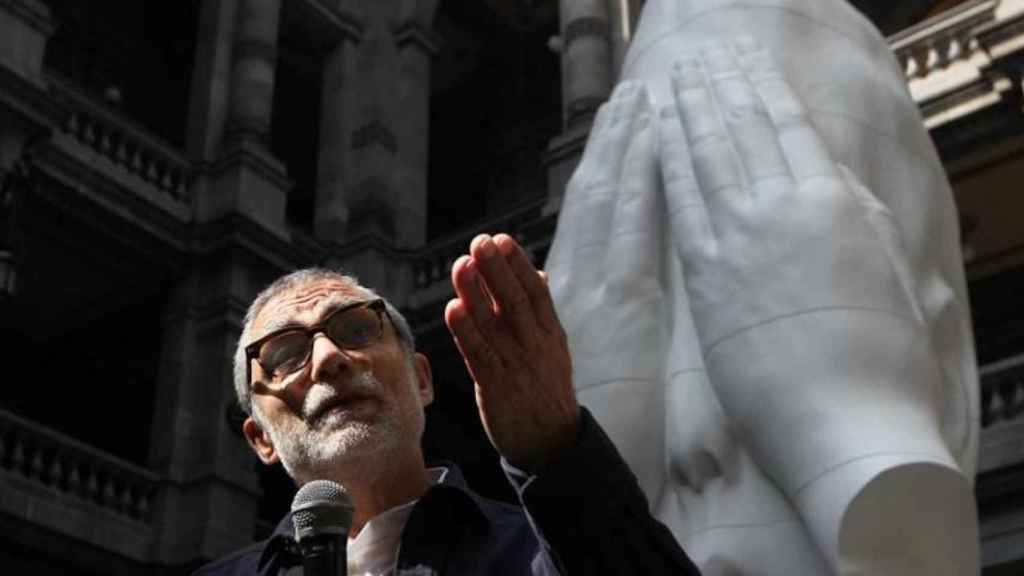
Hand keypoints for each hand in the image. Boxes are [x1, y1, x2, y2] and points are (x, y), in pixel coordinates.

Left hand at [444, 233, 578, 471]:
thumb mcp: (554, 348)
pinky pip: (479, 354)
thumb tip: (538, 274)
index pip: (535, 292)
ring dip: (475, 293)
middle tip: (480, 242)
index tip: (502, 240)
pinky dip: (466, 332)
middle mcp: (534, 346)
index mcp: (550, 334)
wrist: (551, 442)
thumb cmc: (547, 389)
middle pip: (514, 302)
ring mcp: (516, 366)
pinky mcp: (495, 387)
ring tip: (461, 265)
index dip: (518, 265)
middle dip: (496, 270)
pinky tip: (454, 309)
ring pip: (493, 324)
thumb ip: (541, 312)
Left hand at [659, 40, 951, 504]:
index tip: (744, 60)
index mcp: (837, 202)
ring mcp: (743, 238)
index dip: (763, 87)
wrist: (849, 422)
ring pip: (708, 154)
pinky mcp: (707, 275)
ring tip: (673, 76)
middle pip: (744, 128)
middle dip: (720, 84)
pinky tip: (652, 135)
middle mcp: (787, 207)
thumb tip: (837, 179)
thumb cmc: (880, 359)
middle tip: (701, 53)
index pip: (789, 126)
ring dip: (688, 109)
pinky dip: (666, 161)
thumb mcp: (886, 271)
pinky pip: (681, 202)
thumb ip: (859, 216)